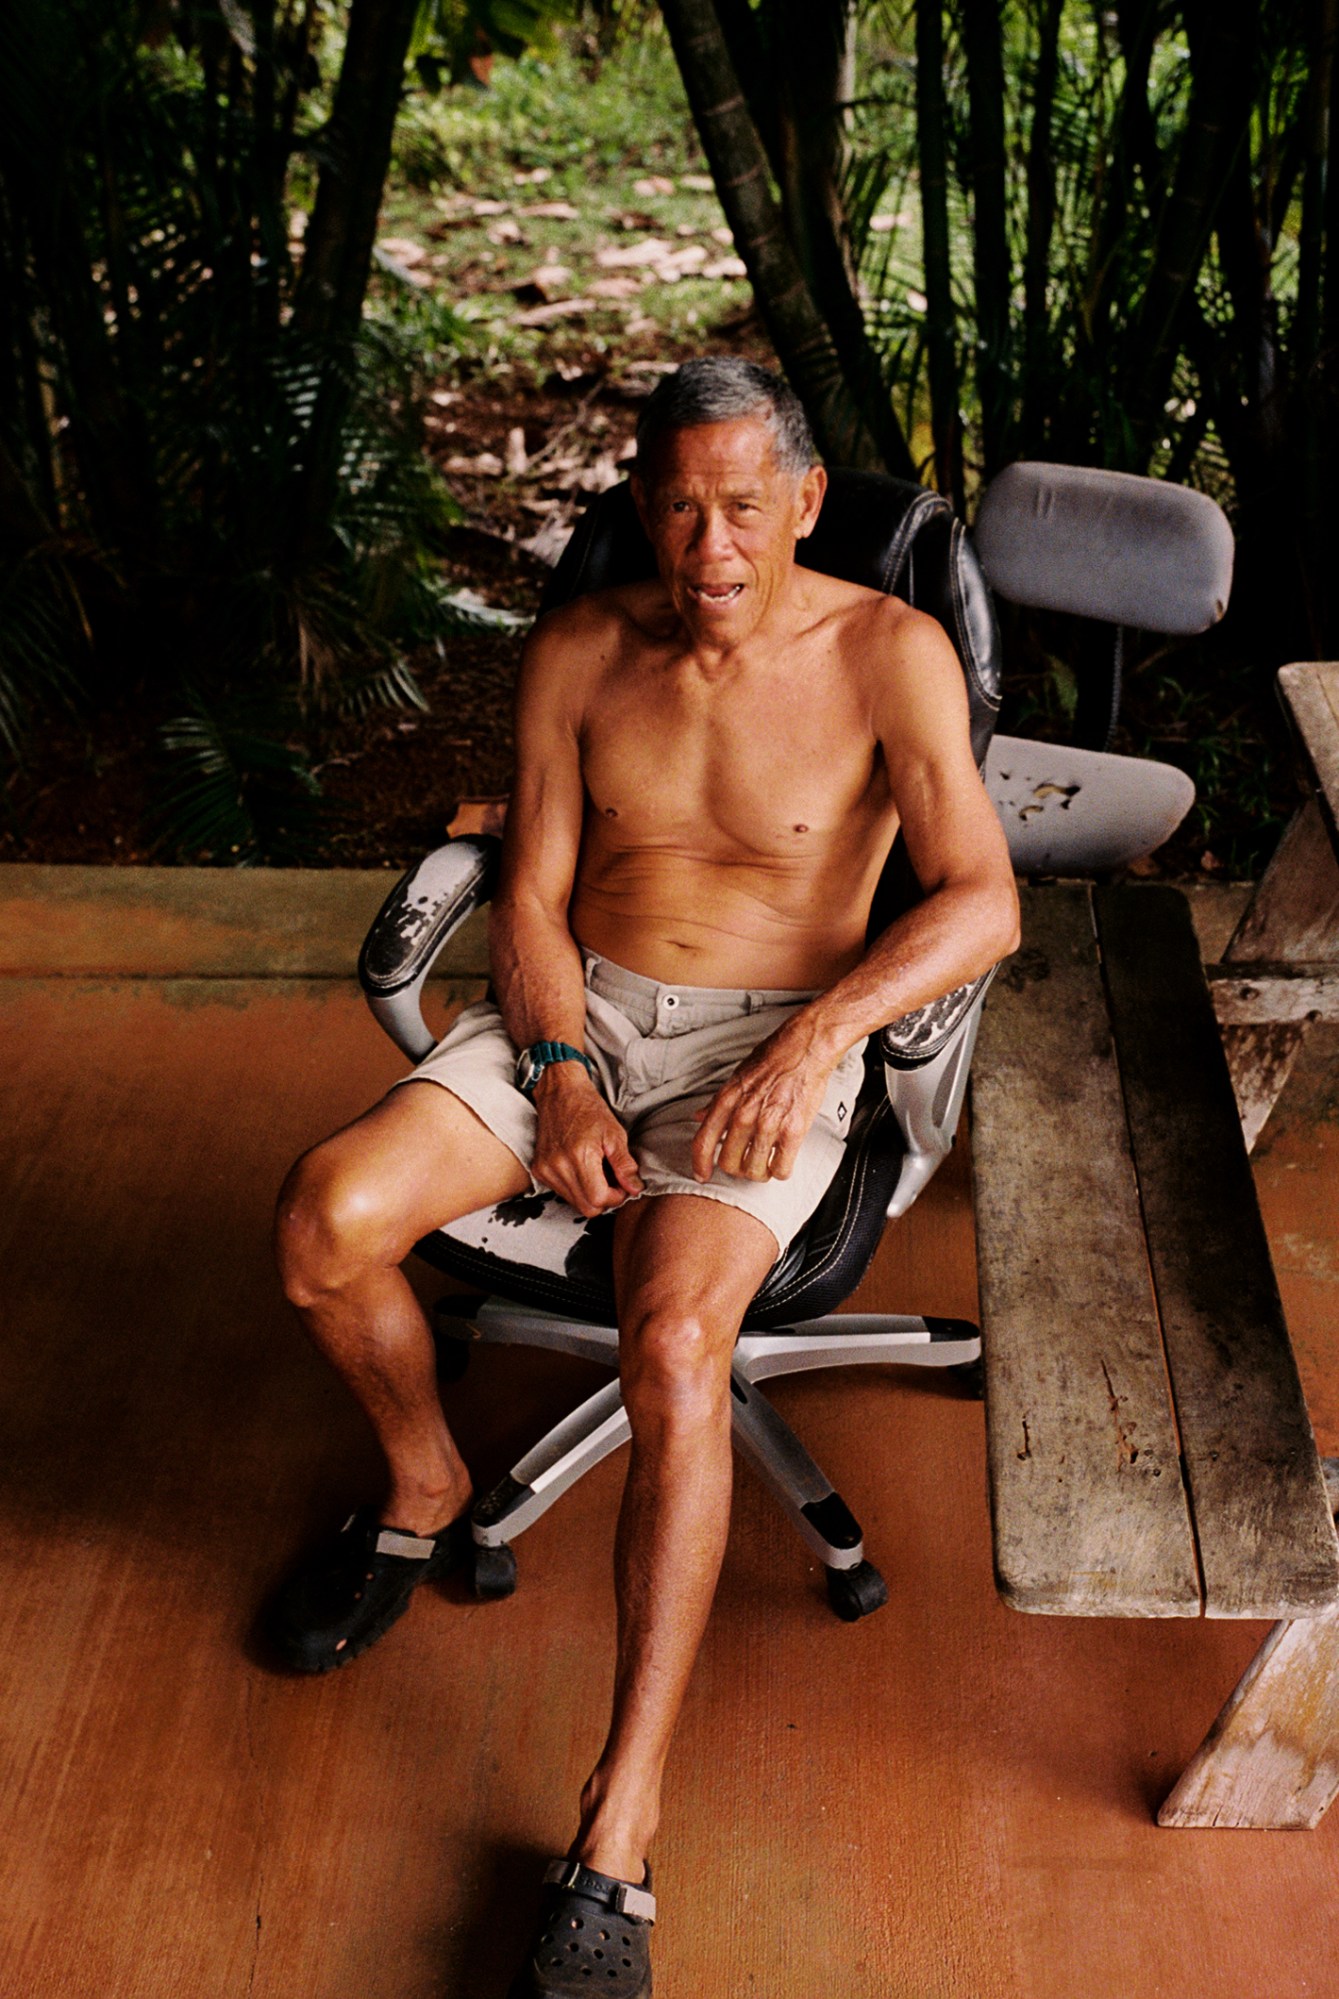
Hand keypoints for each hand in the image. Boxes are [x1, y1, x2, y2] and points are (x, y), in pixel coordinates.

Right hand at [532, 1065, 642, 1217]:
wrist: (560, 1092)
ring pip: (574, 1202)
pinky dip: (576, 1187)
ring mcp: (545, 1169)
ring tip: (597, 1171)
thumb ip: (625, 1165)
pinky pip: (562, 1192)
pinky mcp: (539, 1170)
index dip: (615, 1197)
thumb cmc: (589, 1109)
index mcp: (578, 1156)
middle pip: (586, 1207)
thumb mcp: (615, 1134)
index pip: (598, 1199)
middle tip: (613, 1181)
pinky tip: (582, 1168)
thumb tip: (634, 1189)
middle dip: (604, 1199)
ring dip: (589, 1194)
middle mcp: (557, 1166)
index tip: (622, 1185)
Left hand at [692, 1015, 836, 1183]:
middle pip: (728, 1162)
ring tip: (765, 1163)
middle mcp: (744, 1114)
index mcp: (728, 1100)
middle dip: (736, 1168)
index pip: (703, 1142)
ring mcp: (769, 1124)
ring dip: (759, 1173)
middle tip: (745, 1163)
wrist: (806, 1047)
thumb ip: (718, 1101)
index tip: (703, 1174)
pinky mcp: (793, 1131)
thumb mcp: (737, 1076)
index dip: (700, 1164)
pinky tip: (782, 1161)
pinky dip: (781, 1171)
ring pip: (754, 1170)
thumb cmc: (774, 1057)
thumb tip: (700, 1116)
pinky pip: (781, 1168)